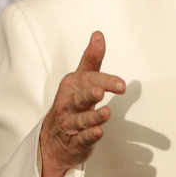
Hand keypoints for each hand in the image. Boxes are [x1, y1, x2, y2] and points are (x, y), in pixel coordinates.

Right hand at [39, 31, 125, 176]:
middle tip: (100, 92)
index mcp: (72, 85)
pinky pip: (81, 138)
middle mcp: (69, 104)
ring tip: (105, 113)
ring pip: (81, 120)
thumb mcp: (80, 79)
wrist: (53, 140)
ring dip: (93, 117)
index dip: (106, 81)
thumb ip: (92, 59)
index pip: (89, 80)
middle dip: (90, 94)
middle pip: (81, 98)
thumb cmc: (72, 103)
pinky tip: (98, 132)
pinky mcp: (75, 142)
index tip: (122, 84)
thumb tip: (98, 35)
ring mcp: (70, 123)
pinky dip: (89, 136)